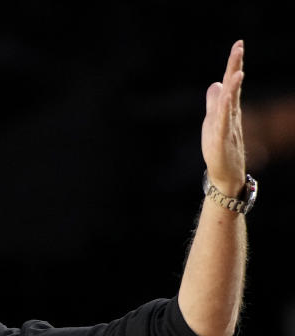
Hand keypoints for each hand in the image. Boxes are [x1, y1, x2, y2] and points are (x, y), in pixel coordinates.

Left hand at [201, 40, 245, 195]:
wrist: (224, 174)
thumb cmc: (219, 148)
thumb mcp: (212, 121)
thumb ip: (214, 103)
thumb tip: (215, 84)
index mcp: (227, 109)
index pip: (231, 83)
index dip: (233, 64)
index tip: (238, 45)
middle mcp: (230, 114)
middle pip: (233, 88)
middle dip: (235, 67)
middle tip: (239, 46)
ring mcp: (227, 126)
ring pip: (230, 103)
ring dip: (234, 87)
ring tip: (237, 70)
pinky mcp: (221, 140)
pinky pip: (223, 122)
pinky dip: (225, 110)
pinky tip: (226, 101)